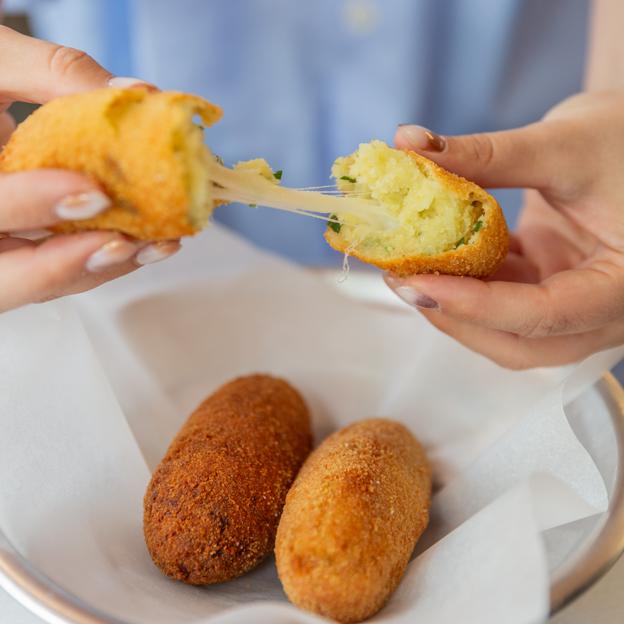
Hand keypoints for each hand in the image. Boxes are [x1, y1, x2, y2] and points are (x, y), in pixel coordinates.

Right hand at [0, 25, 179, 313]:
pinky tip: (150, 242)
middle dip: (69, 265)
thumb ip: (53, 73)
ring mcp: (1, 238)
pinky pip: (61, 267)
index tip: (94, 194)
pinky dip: (105, 259)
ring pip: (38, 280)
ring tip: (157, 244)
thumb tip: (135, 94)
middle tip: (126, 243)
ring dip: (101, 267)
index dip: (32, 205)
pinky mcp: (26, 242)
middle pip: (7, 277)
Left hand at [387, 91, 623, 368]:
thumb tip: (407, 141)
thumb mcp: (563, 144)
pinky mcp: (549, 289)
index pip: (547, 314)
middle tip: (402, 281)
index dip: (476, 306)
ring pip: (505, 331)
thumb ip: (485, 154)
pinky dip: (465, 286)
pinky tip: (431, 259)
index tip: (416, 282)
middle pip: (520, 342)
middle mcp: (603, 311)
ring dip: (453, 306)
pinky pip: (502, 302)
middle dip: (456, 317)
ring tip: (406, 270)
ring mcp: (573, 305)